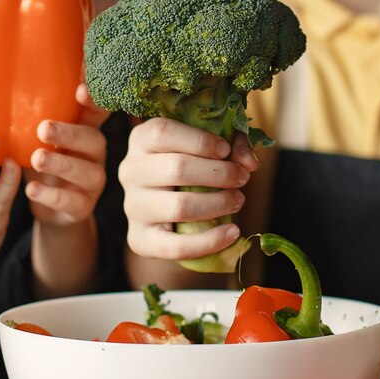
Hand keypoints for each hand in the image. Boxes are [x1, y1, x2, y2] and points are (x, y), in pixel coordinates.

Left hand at [25, 83, 108, 228]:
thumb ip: (32, 120)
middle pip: (93, 140)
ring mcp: (92, 182)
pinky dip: (52, 196)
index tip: (80, 89)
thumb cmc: (42, 163)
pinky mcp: (83, 206)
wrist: (49, 208)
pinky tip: (32, 189)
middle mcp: (94, 155)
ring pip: (87, 172)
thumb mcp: (38, 141)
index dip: (93, 101)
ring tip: (36, 159)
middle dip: (70, 134)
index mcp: (85, 132)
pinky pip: (73, 202)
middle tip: (43, 128)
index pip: (96, 112)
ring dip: (61, 164)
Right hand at [118, 117, 258, 260]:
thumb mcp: (212, 144)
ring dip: (219, 204)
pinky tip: (232, 232)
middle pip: (176, 168)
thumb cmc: (194, 165)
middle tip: (242, 178)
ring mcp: (133, 207)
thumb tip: (249, 163)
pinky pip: (175, 246)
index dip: (200, 141)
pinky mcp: (140, 239)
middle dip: (219, 173)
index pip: (163, 132)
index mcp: (141, 139)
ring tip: (238, 201)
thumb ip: (234, 144)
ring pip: (179, 206)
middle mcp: (130, 171)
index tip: (226, 151)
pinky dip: (209, 242)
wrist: (172, 209)